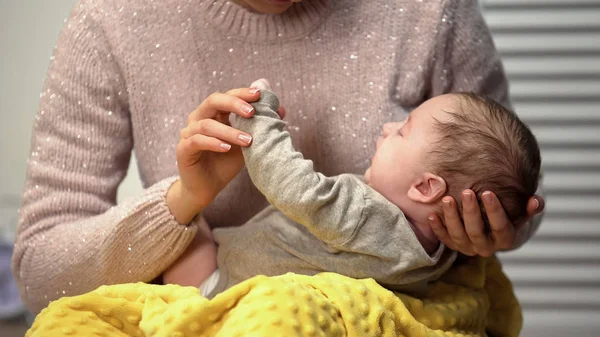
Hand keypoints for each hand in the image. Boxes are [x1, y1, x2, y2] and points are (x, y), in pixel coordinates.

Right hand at [167, 87, 285, 223]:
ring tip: (248, 140)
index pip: (227, 95)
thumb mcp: (246, 144)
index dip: (242, 93)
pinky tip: (227, 148)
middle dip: (234, 104)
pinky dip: (213, 143)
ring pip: (207, 124)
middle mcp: (198, 119)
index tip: (259, 94)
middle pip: (213, 101)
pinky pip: (197, 141)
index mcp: (213, 114)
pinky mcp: (183, 149)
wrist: (207, 189)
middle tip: (252, 112)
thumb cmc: (225, 164)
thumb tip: (282, 109)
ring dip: (229, 131)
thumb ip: (259, 126)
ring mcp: (188, 133)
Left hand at [429, 190, 544, 256]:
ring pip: (458, 236)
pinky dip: (437, 228)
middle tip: (467, 192)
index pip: (500, 227)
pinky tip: (432, 214)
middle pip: (476, 232)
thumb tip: (536, 201)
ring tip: (448, 199)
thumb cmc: (508, 215)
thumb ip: (530, 207)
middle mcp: (486, 247)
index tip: (488, 192)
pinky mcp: (454, 245)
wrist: (491, 228)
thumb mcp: (520, 212)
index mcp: (505, 239)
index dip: (494, 211)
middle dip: (471, 212)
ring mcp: (468, 248)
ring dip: (451, 218)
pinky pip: (444, 239)